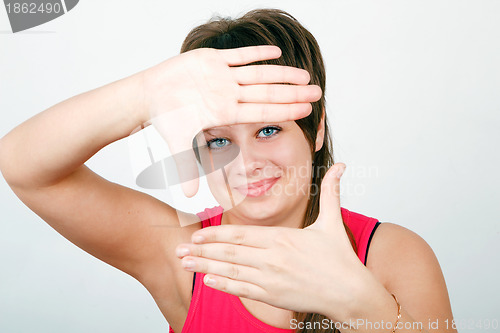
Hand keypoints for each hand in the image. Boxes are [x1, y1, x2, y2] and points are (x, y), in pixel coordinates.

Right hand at [140, 46, 321, 196]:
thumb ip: (186, 166)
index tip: (307, 111)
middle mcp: (228, 95)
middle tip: (318, 92)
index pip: (262, 112)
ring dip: (281, 73)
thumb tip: (188, 197)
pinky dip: (255, 53)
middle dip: (292, 92)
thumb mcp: (178, 142)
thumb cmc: (164, 118)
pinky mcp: (211, 59)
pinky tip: (275, 51)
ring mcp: (221, 77)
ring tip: (304, 73)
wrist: (149, 95)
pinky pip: (238, 56)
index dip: (285, 110)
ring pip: (258, 74)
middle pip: (267, 93)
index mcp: (225, 112)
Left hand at [175, 164, 373, 319]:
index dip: (215, 235)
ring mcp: (271, 279)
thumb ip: (331, 192)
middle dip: (201, 250)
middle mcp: (272, 259)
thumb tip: (342, 166)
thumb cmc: (340, 259)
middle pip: (229, 253)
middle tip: (178, 248)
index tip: (196, 233)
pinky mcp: (274, 296)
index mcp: (282, 239)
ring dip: (205, 267)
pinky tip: (208, 282)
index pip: (240, 236)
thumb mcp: (332, 221)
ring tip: (184, 263)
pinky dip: (224, 285)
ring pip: (231, 271)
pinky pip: (243, 290)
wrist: (351, 293)